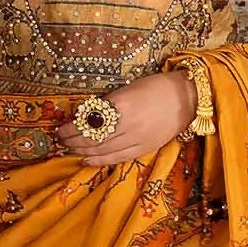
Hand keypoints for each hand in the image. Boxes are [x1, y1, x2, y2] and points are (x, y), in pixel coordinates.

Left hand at [54, 68, 197, 167]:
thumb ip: (110, 104)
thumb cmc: (157, 87)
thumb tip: (88, 116)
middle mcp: (127, 124)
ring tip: (69, 148)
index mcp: (122, 104)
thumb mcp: (128, 89)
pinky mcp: (144, 148)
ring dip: (82, 150)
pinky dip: (99, 160)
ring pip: (102, 149)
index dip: (72, 126)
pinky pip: (117, 158)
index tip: (61, 126)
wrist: (187, 99)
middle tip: (60, 139)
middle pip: (92, 137)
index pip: (89, 120)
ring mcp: (136, 139)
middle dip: (73, 140)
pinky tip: (86, 160)